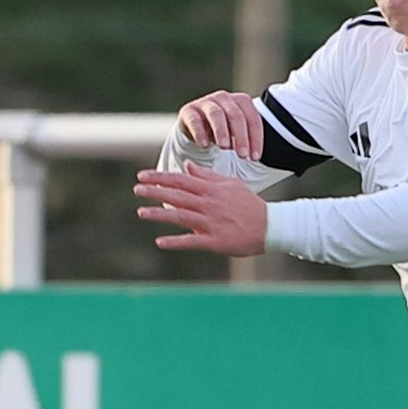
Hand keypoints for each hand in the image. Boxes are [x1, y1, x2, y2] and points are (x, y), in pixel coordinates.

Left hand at [134, 164, 268, 256]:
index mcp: (212, 190)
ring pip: (181, 216)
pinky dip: (175, 242)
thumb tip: (186, 166)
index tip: (142, 175)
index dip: (160, 177)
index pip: (181, 180)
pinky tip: (160, 242)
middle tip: (136, 189)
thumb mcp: (230, 185)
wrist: (271, 226)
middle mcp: (209, 204)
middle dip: (155, 191)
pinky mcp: (215, 241)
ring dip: (160, 214)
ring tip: (141, 213)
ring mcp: (211, 223)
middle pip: (178, 196)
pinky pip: (192, 241)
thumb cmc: (249, 205)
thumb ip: (207, 176)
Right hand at [175, 90, 263, 158]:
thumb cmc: (223, 130)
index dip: (256, 138)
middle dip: (241, 137)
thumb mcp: (237, 133)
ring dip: (222, 132)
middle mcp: (224, 98)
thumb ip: (247, 139)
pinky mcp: (189, 111)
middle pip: (236, 116)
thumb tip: (256, 156)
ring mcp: (206, 102)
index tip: (255, 157)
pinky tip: (204, 145)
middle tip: (242, 155)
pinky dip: (200, 132)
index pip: (252, 119)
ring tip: (224, 147)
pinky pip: (195, 120)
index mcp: (241, 101)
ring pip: (216, 115)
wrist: (196, 125)